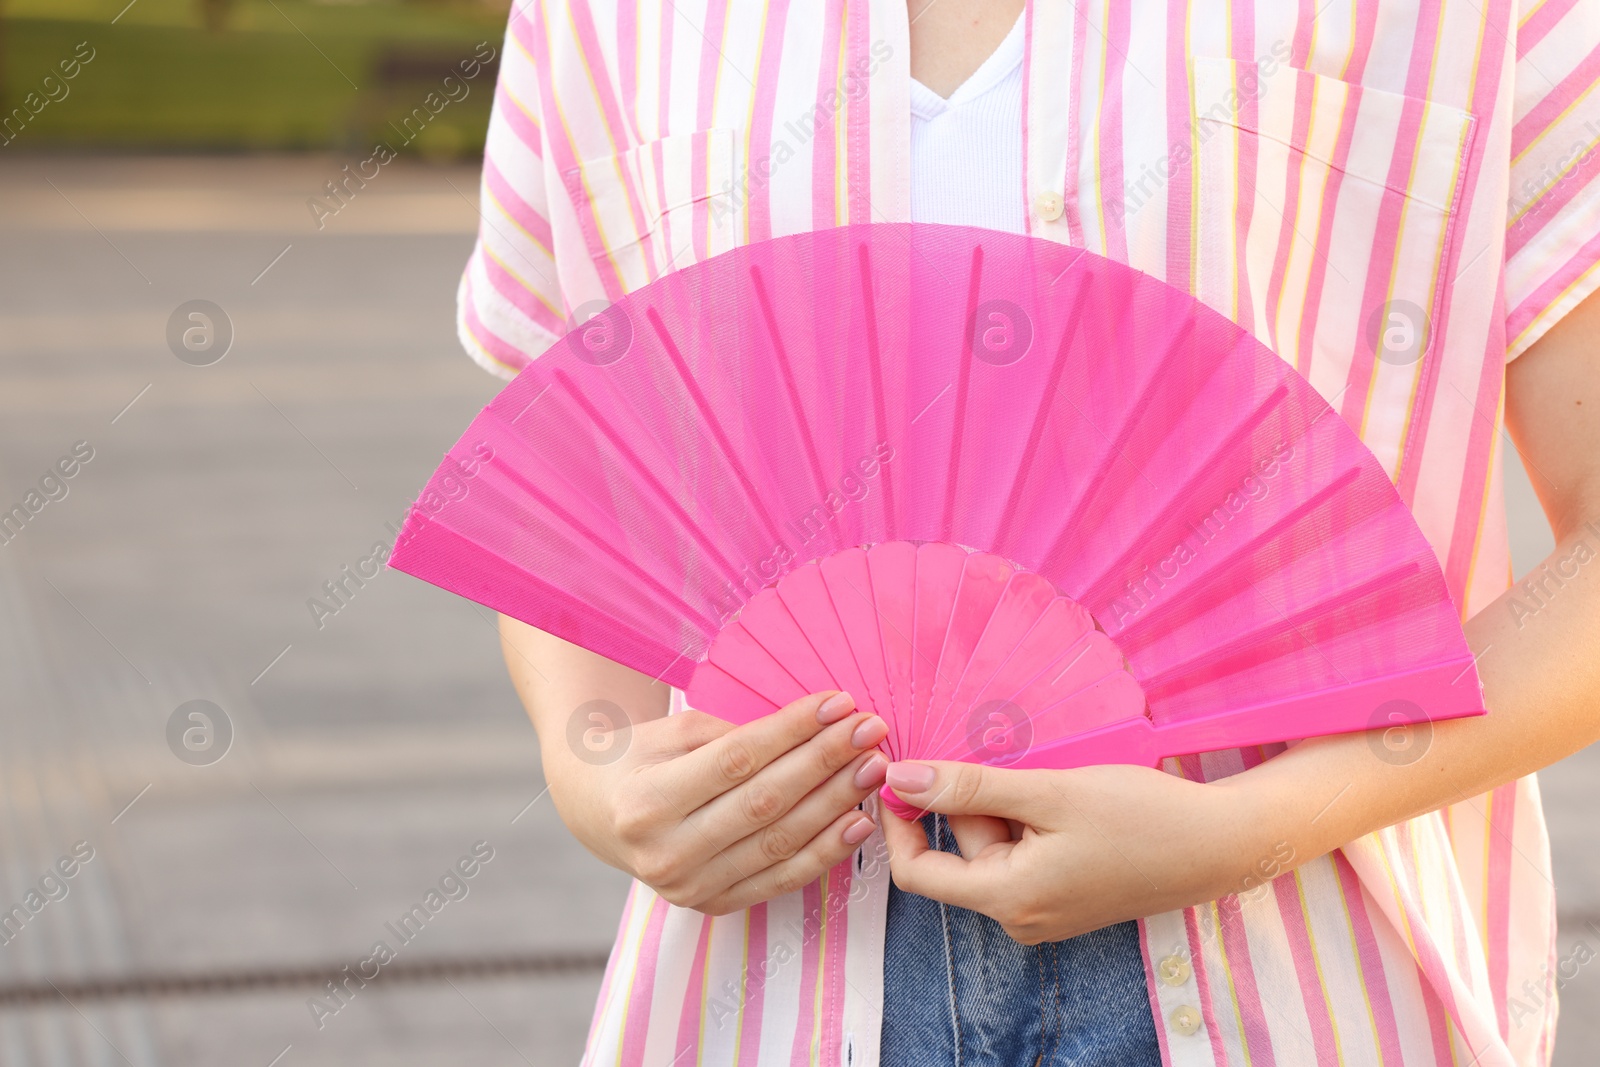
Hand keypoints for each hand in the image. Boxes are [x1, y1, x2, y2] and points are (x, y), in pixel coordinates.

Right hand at [546, 690, 888, 915]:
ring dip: (835, 803)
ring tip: (872, 767)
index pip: (736, 761)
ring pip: (780, 842)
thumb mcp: (671, 733)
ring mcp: (690, 888)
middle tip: (870, 731)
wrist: (598, 813)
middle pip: (765, 802)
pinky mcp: (712, 905)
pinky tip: (858, 821)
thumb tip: (813, 727)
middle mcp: (666, 853)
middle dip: (825, 762)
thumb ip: (732, 736)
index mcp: (647, 801)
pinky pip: (781, 878)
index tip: (839, 703)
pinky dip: (825, 851)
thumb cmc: (639, 759)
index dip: (792, 730)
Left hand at [879, 760, 1268, 943]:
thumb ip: (970, 788)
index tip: (899, 772)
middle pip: (961, 852)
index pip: (918, 873)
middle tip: (1016, 763)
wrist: (1219, 844)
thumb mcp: (1048, 792)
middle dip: (974, 802)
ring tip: (1051, 781)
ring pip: (993, 847)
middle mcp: (1020, 916)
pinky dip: (1028, 818)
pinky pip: (1022, 852)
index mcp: (1009, 900)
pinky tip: (1062, 798)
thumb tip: (899, 779)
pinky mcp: (1064, 895)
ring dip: (1005, 806)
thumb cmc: (1140, 817)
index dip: (898, 822)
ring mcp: (1044, 909)